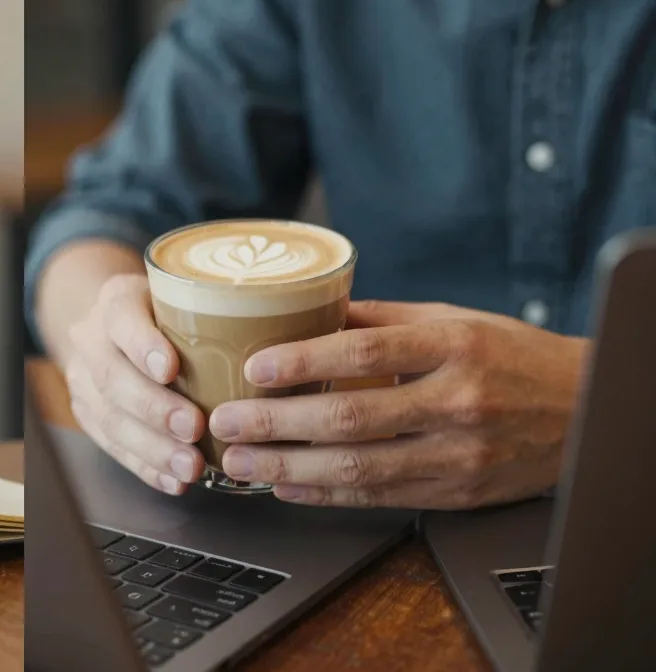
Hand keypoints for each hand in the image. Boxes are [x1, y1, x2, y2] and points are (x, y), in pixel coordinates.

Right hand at [64, 274, 205, 494]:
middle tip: (192, 427)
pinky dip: (146, 467)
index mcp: (115, 300)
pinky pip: (112, 447)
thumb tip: (285, 323)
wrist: (113, 326)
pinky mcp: (87, 415)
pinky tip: (175, 482)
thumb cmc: (166, 310)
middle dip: (153, 408)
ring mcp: (83, 380)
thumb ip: (214, 309)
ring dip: (152, 448)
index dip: (143, 345)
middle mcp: (91, 339)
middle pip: (112, 376)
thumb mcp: (182, 294)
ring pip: (110, 419)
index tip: (171, 368)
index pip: (121, 318)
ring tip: (190, 466)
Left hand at [207, 301, 586, 509]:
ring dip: (289, 469)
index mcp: (453, 346)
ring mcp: (458, 454)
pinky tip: (288, 487)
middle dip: (277, 424)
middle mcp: (457, 402)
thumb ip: (381, 320)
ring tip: (242, 462)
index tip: (255, 367)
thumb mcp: (453, 319)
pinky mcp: (457, 493)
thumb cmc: (510, 354)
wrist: (582, 410)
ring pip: (360, 469)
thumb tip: (309, 310)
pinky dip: (326, 495)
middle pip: (352, 418)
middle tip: (226, 421)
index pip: (366, 354)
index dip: (304, 362)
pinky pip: (379, 497)